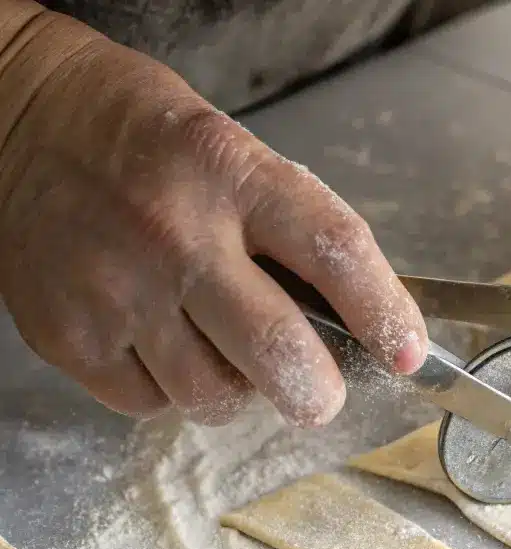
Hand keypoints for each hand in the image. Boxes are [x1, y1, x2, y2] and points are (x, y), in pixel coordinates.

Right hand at [0, 5, 427, 424]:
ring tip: (219, 347)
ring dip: (237, 390)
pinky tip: (160, 342)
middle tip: (317, 393)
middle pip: (277, 353)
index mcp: (230, 174)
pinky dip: (171, 391)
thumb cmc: (147, 144)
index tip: (409, 354)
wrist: (15, 120)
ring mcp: (115, 290)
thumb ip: (290, 235)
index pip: (334, 251)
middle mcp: (174, 234)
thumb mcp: (233, 155)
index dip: (385, 313)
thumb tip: (357, 327)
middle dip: (315, 393)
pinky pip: (151, 404)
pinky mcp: (69, 336)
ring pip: (213, 396)